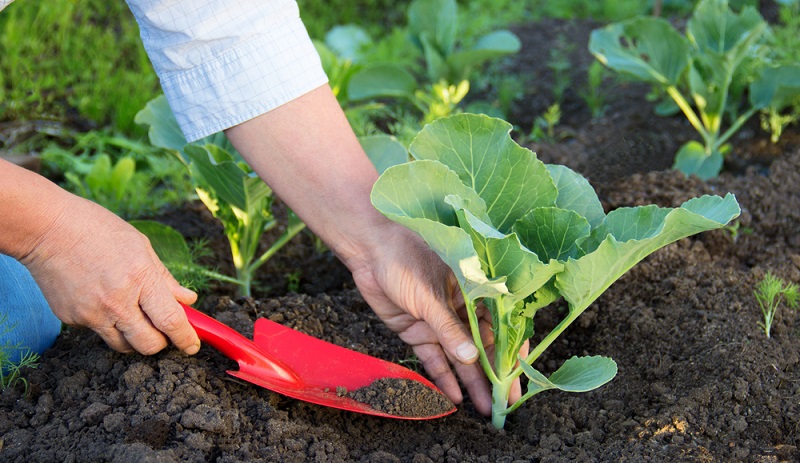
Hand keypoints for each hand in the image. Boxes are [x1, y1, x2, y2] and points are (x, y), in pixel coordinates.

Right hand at [20, 192, 200, 355]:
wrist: (46, 229)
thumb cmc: (97, 229)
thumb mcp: (141, 246)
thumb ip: (165, 278)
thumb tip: (188, 300)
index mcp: (140, 278)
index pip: (171, 321)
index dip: (186, 338)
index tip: (192, 345)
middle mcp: (117, 301)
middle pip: (149, 345)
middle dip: (161, 343)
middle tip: (163, 331)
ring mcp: (92, 314)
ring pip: (124, 345)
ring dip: (135, 337)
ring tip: (133, 314)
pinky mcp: (72, 319)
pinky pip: (99, 331)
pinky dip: (107, 323)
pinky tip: (101, 299)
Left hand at [346, 224, 522, 415]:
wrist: (369, 250)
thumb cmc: (406, 259)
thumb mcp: (431, 295)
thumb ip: (450, 328)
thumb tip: (471, 358)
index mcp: (473, 293)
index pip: (500, 326)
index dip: (510, 352)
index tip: (517, 377)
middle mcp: (460, 310)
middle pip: (481, 348)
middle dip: (493, 376)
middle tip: (504, 404)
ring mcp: (438, 323)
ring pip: (459, 358)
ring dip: (471, 382)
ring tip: (484, 409)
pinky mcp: (417, 331)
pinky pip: (433, 358)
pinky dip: (442, 377)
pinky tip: (454, 397)